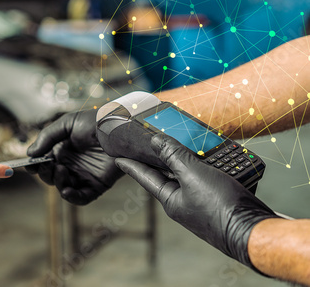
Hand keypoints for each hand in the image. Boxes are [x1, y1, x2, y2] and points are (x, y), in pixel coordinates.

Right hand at [27, 110, 123, 204]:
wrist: (120, 128)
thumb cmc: (96, 122)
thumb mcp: (67, 123)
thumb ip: (47, 137)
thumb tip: (30, 154)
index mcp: (63, 150)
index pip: (44, 162)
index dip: (35, 165)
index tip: (30, 165)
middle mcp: (72, 164)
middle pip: (51, 176)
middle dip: (45, 173)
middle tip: (47, 164)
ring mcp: (84, 175)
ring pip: (63, 188)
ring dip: (57, 183)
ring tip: (61, 170)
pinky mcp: (97, 185)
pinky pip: (81, 197)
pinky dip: (72, 197)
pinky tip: (66, 191)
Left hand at [115, 134, 278, 269]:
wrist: (254, 231)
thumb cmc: (220, 207)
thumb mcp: (192, 175)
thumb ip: (173, 156)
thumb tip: (155, 141)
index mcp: (171, 199)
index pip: (145, 177)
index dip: (131, 165)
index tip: (118, 157)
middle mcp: (184, 202)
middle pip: (169, 174)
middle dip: (163, 157)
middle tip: (155, 141)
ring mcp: (203, 203)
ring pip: (192, 175)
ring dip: (191, 159)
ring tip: (189, 142)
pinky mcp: (221, 201)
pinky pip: (210, 179)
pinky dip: (210, 166)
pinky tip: (217, 157)